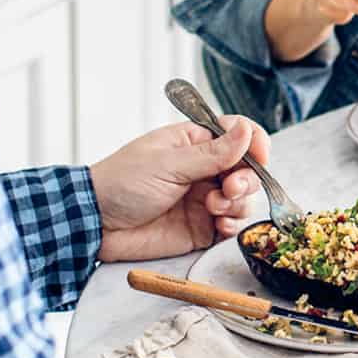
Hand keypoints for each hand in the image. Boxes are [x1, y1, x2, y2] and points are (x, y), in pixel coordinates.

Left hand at [91, 117, 269, 261]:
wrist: (96, 224)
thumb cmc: (123, 183)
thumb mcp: (168, 163)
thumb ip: (212, 153)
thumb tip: (247, 129)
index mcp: (194, 143)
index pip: (236, 134)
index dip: (254, 142)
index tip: (260, 155)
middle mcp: (204, 169)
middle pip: (246, 169)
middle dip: (246, 179)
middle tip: (230, 188)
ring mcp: (204, 199)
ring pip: (243, 198)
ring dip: (238, 203)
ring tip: (214, 208)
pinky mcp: (202, 227)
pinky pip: (230, 225)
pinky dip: (232, 225)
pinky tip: (219, 225)